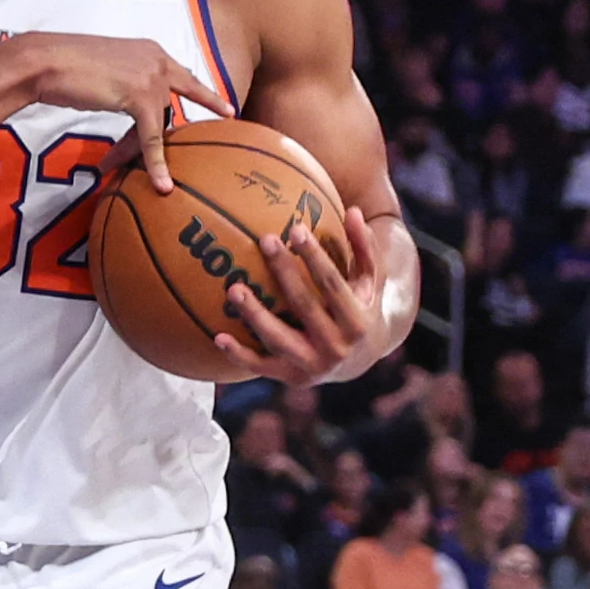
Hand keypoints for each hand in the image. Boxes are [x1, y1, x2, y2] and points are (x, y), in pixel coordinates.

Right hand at [12, 33, 231, 190]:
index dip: (204, 96)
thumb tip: (126, 100)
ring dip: (140, 149)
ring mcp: (151, 76)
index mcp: (150, 50)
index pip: (182, 77)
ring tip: (115, 165)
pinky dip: (155, 160)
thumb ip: (125, 82)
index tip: (227, 110)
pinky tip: (160, 181)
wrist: (46, 61)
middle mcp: (157, 59)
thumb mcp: (105, 71)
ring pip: (159, 124)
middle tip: (156, 157)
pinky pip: (152, 136)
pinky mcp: (140, 96)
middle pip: (169, 106)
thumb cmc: (63, 65)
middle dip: (160, 137)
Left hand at [211, 209, 389, 383]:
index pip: (333, 283)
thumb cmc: (361, 307)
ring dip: (255, 315)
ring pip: (279, 339)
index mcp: (356, 321)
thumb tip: (355, 211)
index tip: (295, 229)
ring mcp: (312, 365)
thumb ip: (364, 248)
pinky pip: (261, 367)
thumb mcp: (371, 281)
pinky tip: (218, 336)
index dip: (315, 257)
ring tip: (234, 289)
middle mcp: (336, 347)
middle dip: (285, 272)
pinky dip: (239, 355)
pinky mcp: (291, 377)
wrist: (359, 361)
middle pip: (305, 305)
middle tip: (265, 240)